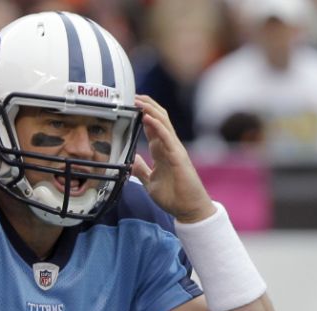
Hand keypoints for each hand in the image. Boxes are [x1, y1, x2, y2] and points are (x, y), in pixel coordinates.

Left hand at [131, 95, 215, 222]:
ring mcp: (174, 150)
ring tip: (138, 100)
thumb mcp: (150, 181)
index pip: (150, 127)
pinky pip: (168, 138)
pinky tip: (148, 118)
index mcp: (161, 151)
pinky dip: (158, 127)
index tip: (127, 104)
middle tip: (130, 95)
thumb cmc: (173, 196)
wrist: (189, 210)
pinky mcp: (179, 158)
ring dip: (150, 110)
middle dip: (145, 106)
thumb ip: (141, 169)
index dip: (140, 114)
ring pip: (163, 123)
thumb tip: (130, 160)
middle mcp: (168, 147)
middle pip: (158, 119)